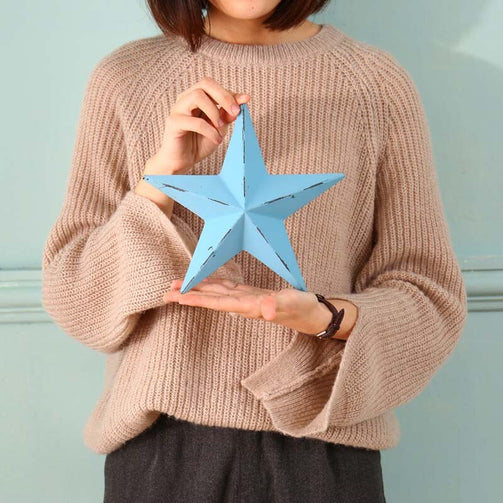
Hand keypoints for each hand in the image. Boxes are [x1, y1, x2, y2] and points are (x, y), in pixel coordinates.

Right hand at [150, 76, 250, 175]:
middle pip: (205, 83)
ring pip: (197, 96)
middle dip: (224, 96)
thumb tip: (243, 99)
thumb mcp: (219, 128)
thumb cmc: (199, 143)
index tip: (245, 100)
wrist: (183, 161)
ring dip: (214, 112)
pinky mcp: (174, 122)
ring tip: (220, 127)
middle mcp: (186, 98)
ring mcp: (178, 108)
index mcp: (196, 97)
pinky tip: (216, 139)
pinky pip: (194, 121)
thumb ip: (228, 114)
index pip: (214, 86)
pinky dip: (209, 130)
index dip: (230, 93)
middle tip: (235, 111)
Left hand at [163, 277, 335, 337]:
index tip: (178, 298)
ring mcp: (245, 299)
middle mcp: (242, 304)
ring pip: (215, 293)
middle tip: (165, 293)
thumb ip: (279, 306)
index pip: (217, 303)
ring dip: (196, 290)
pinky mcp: (250, 294)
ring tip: (178, 287)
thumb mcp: (293, 304)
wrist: (310, 314)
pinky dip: (213, 284)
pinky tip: (205, 282)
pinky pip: (226, 288)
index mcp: (248, 306)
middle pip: (210, 299)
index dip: (197, 300)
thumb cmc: (302, 308)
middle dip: (188, 296)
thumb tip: (266, 311)